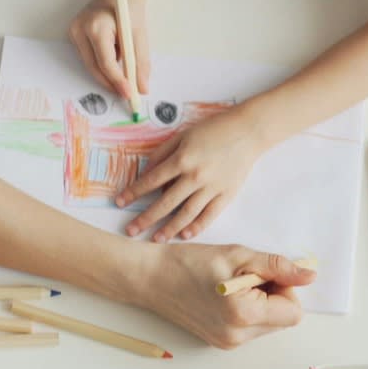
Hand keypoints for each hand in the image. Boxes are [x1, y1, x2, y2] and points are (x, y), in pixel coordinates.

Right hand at [68, 0, 151, 105]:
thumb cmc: (129, 11)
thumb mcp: (139, 37)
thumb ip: (140, 64)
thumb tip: (142, 88)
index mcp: (97, 27)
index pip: (105, 62)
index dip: (117, 81)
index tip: (129, 93)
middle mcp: (80, 30)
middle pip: (94, 67)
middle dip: (111, 82)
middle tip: (126, 93)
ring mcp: (73, 32)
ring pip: (90, 64)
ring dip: (107, 72)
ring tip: (123, 74)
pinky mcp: (73, 34)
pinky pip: (88, 57)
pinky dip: (101, 63)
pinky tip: (113, 59)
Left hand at [119, 109, 266, 241]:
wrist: (247, 131)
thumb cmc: (213, 130)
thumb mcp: (182, 135)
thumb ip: (162, 153)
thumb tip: (146, 172)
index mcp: (181, 159)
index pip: (151, 181)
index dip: (134, 192)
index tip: (120, 202)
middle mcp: (195, 176)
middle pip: (165, 203)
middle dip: (145, 218)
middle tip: (130, 230)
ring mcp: (212, 188)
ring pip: (186, 214)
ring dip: (169, 228)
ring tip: (155, 239)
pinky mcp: (226, 195)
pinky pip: (209, 216)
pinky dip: (196, 227)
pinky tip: (184, 235)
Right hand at [131, 243, 313, 347]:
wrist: (151, 278)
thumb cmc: (189, 263)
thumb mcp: (238, 256)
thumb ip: (277, 267)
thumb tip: (309, 276)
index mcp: (244, 315)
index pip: (294, 311)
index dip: (285, 289)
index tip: (262, 274)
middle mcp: (238, 337)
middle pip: (282, 320)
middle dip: (273, 296)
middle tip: (245, 277)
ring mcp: (228, 343)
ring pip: (268, 324)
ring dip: (260, 303)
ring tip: (232, 285)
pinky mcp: (220, 343)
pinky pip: (250, 328)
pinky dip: (246, 311)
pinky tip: (223, 296)